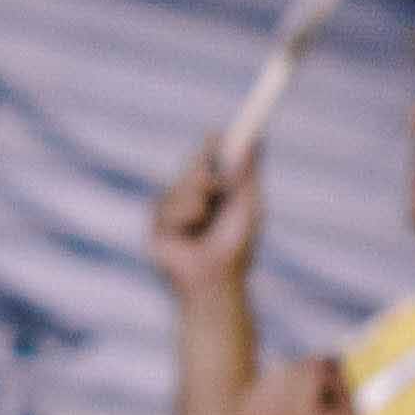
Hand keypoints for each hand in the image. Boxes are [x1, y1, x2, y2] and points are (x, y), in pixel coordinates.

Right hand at [150, 138, 263, 299]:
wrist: (215, 279)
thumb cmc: (236, 247)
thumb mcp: (247, 205)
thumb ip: (249, 173)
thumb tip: (258, 138)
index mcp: (217, 193)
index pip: (211, 159)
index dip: (213, 145)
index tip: (219, 135)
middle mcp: (194, 198)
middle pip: (192, 165)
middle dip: (202, 169)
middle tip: (215, 179)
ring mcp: (173, 211)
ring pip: (179, 183)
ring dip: (195, 196)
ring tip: (204, 219)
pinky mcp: (156, 224)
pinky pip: (166, 204)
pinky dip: (182, 214)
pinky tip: (189, 232)